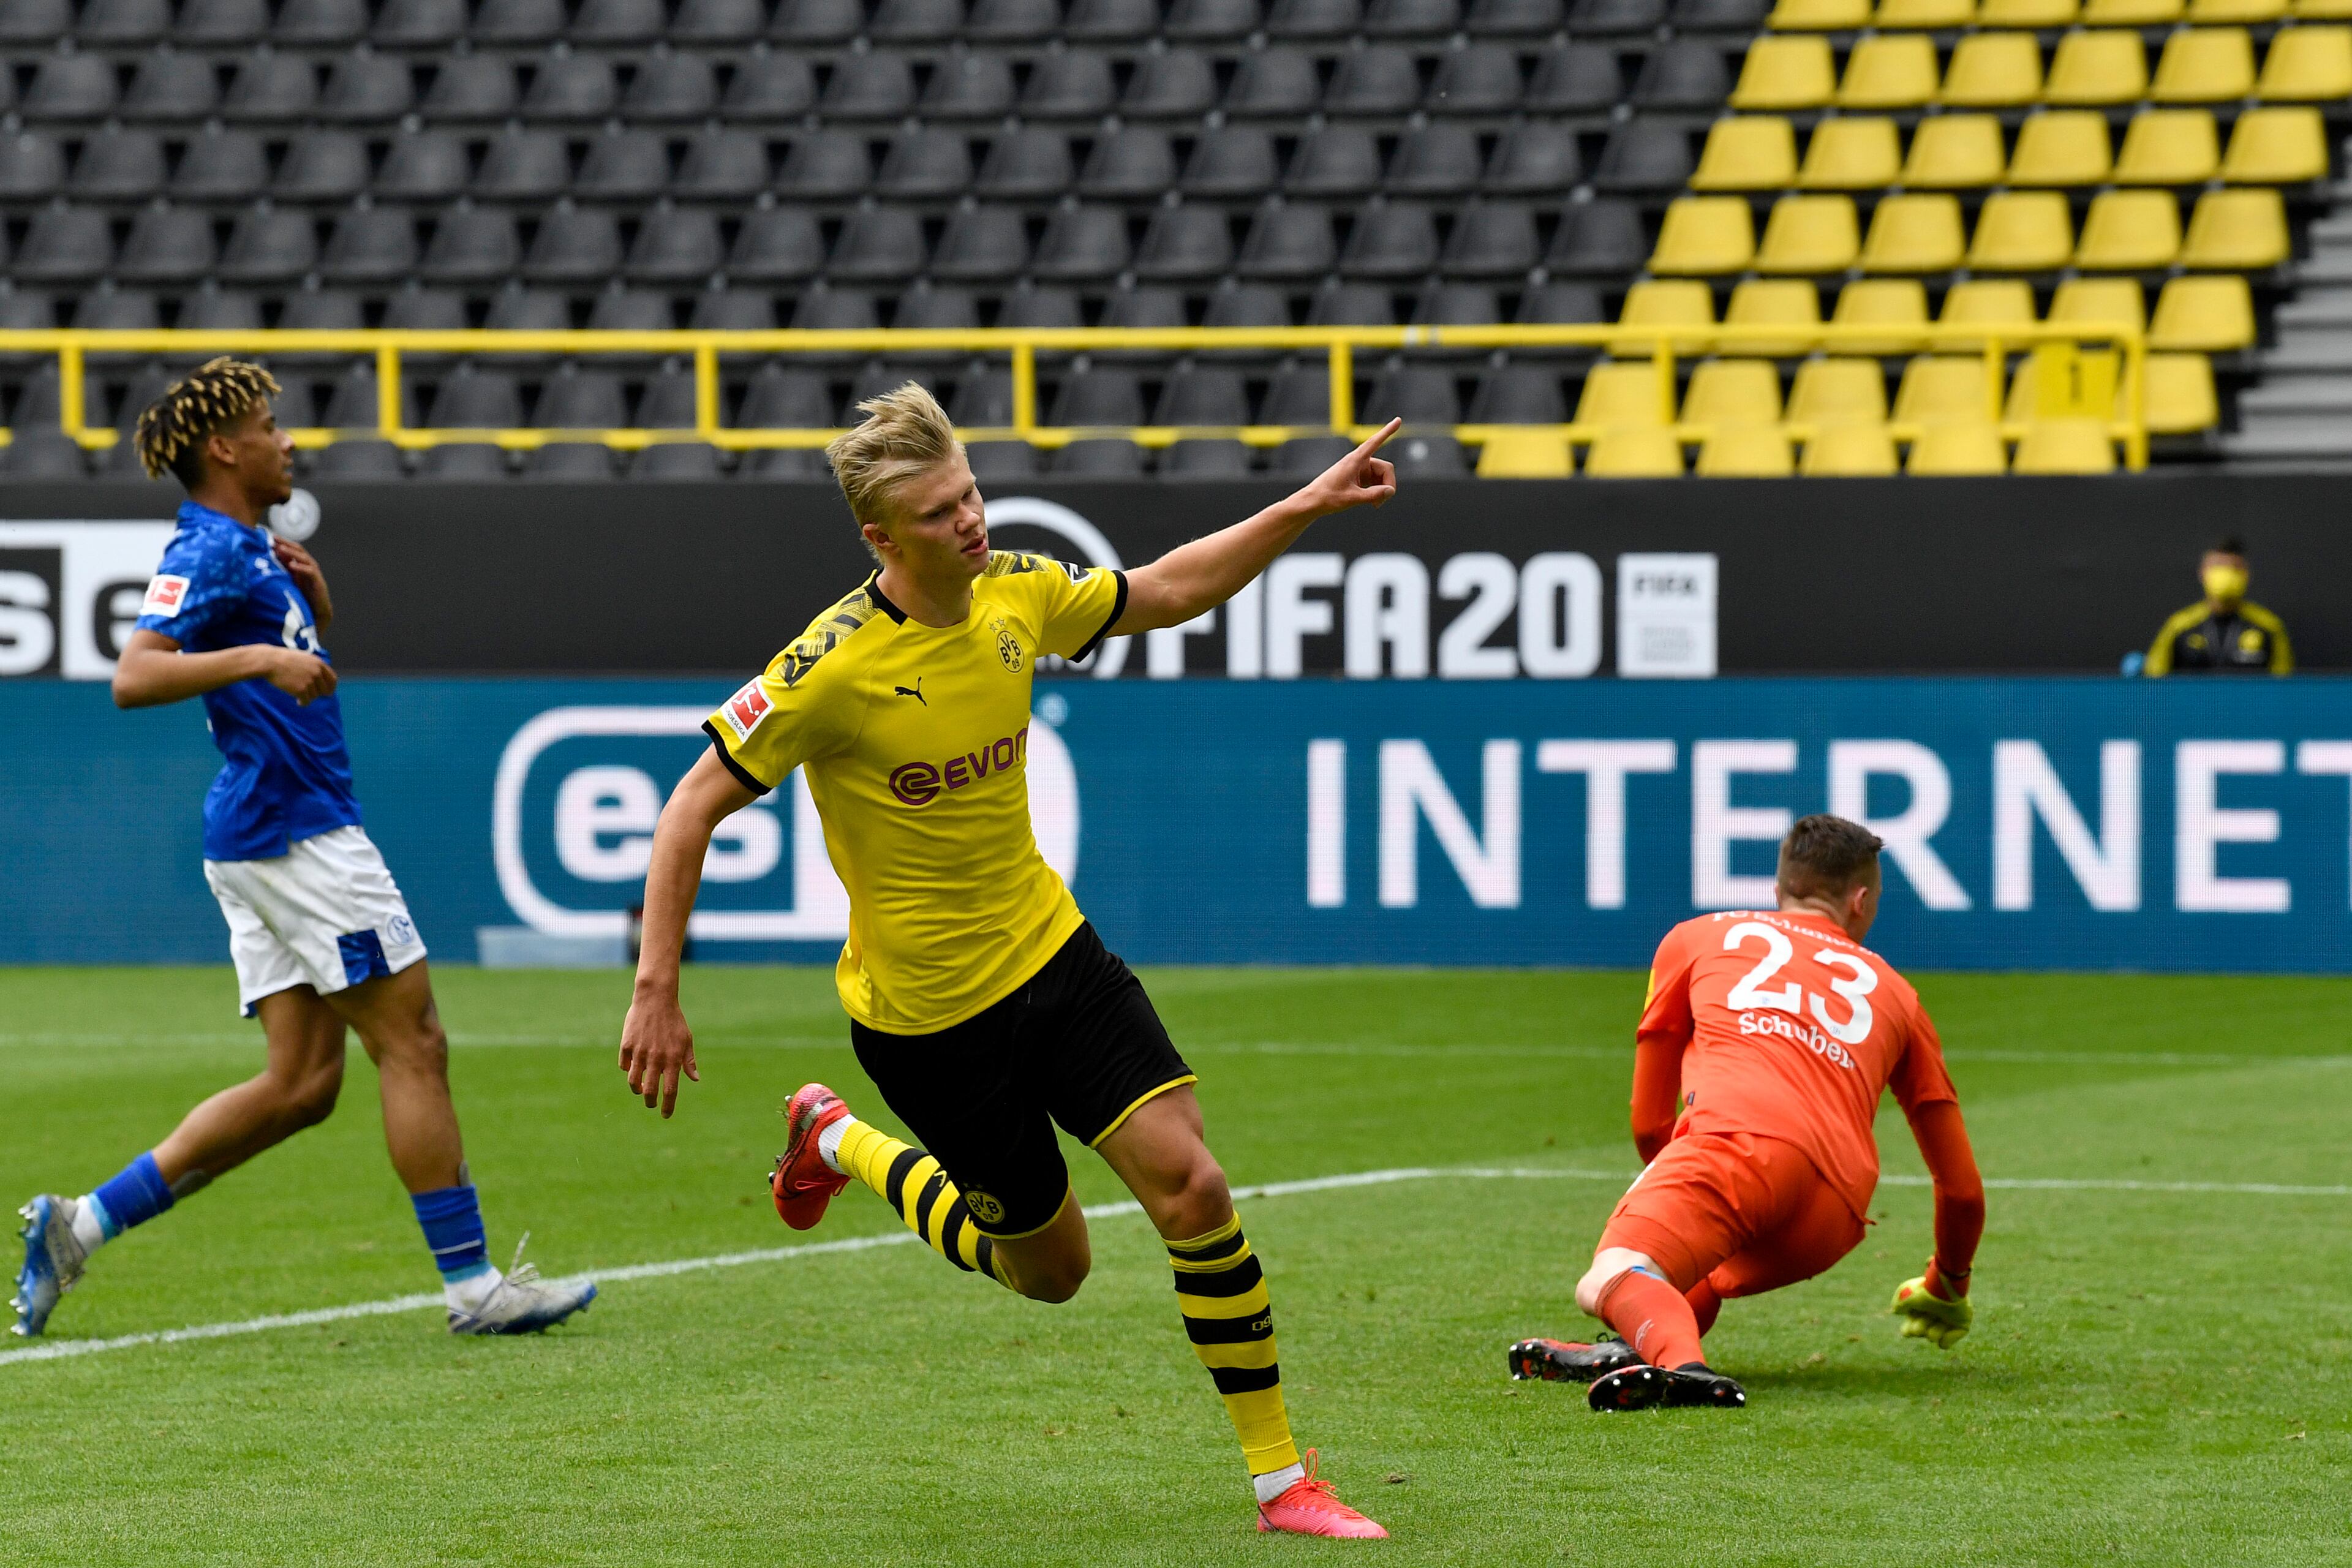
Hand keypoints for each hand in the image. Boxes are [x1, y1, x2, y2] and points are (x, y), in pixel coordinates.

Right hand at [263, 647, 336, 704]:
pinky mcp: (301, 689)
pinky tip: (298, 702)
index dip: (330, 687)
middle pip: (324, 690)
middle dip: (317, 693)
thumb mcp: (303, 658)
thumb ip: (314, 666)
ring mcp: (310, 680)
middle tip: (308, 694)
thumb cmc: (283, 659)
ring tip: (297, 693)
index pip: (332, 679)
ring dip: (307, 697)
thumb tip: (321, 679)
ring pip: (314, 696)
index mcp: (319, 663)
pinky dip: (303, 703)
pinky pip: (306, 701)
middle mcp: (317, 672)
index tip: (327, 693)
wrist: (269, 661)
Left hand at [273, 537, 332, 627]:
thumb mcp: (290, 580)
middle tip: (274, 538)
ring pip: (304, 558)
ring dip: (292, 553)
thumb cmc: (302, 597)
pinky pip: (310, 571)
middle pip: (298, 550)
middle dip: (286, 543)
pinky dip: (301, 568)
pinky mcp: (318, 582)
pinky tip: (292, 565)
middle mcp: (308, 566)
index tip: (270, 536)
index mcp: (301, 565)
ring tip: (280, 548)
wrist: (316, 612)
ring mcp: (314, 573)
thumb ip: (283, 568)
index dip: (282, 542)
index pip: (292, 549)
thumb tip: (272, 555)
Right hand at [619, 990, 698, 1117]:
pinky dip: (628, 1070)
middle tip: (651, 1104)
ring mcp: (639, 1052)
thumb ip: (689, 1061)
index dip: (667, 1106)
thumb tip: (695, 1079)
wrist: (655, 999)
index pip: (670, 1091)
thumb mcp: (686, 1039)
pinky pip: (624, 1065)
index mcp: (673, 1059)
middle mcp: (656, 1058)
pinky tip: (632, 1068)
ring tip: (642, 1089)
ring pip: (633, 1082)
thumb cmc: (674, 1020)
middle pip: (650, 1091)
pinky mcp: (626, 1045)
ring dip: (637, 1089)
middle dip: (651, 1103)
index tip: (666, 1115)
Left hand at [1292, 417, 1400, 518]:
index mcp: (1355, 459)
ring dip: (1382, 490)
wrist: (1313, 502)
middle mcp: (1359, 461)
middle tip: (1383, 500)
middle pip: (1385, 468)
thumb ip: (1374, 495)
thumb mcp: (1352, 498)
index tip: (1398, 420)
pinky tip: (1373, 503)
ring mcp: (1360, 470)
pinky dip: (1377, 492)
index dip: (1388, 431)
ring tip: (1376, 505)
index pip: (1375, 442)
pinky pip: (1376, 482)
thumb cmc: (1328, 497)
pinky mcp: (1359, 478)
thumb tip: (1390, 491)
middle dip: (1388, 484)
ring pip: (1382, 477)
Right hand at [1890, 1264, 1971, 1348]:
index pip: (1911, 1325)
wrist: (1947, 1288)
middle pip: (1921, 1332)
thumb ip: (1899, 1303)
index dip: (1908, 1330)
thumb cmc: (1925, 1291)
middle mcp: (1934, 1314)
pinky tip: (1946, 1326)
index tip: (1907, 1332)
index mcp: (1922, 1306)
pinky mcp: (1961, 1326)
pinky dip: (1945, 1339)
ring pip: (1933, 1337)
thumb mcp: (1905, 1294)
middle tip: (1920, 1326)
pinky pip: (1946, 1344)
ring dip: (1933, 1331)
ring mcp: (1948, 1320)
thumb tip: (1896, 1311)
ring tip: (1938, 1319)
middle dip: (1919, 1329)